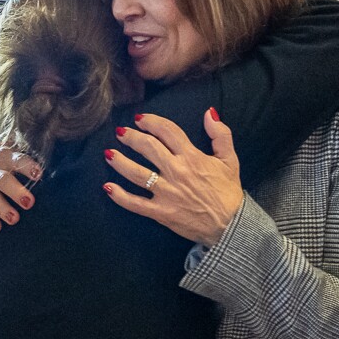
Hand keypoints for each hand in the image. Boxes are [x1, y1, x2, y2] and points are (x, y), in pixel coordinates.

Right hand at [0, 142, 41, 232]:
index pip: (17, 161)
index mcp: (4, 157)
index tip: (38, 174)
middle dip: (16, 192)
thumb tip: (48, 142)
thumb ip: (25, 148)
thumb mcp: (8, 146)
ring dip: (2, 209)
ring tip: (14, 219)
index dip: (27, 167)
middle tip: (29, 202)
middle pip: (3, 181)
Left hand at [103, 108, 242, 246]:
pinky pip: (136, 204)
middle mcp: (177, 172)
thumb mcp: (230, 160)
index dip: (152, 121)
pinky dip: (120, 196)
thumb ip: (221, 134)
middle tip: (120, 133)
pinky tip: (107, 187)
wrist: (230, 225)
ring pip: (137, 173)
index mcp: (192, 157)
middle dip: (131, 137)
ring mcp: (167, 193)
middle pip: (148, 148)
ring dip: (120, 162)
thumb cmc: (228, 192)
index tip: (140, 119)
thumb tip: (210, 113)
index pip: (168, 131)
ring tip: (108, 153)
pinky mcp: (161, 212)